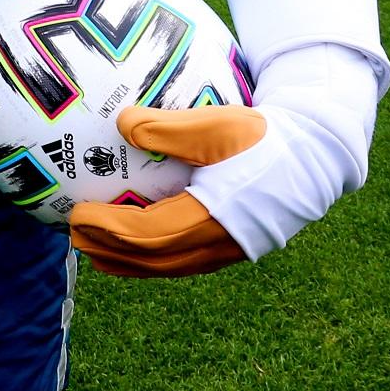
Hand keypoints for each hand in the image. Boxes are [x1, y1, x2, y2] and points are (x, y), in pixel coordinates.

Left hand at [68, 106, 266, 277]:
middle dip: (111, 251)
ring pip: (170, 266)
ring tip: (96, 251)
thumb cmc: (264, 137)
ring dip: (129, 261)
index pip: (150, 234)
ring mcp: (229, 250)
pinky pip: (185, 262)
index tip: (78, 216)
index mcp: (214, 218)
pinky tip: (136, 250)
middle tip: (75, 236)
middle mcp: (220, 244)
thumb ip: (168, 128)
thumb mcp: (216, 124)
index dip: (111, 230)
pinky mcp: (235, 246)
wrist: (314, 156)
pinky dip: (154, 259)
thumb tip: (123, 125)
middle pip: (154, 258)